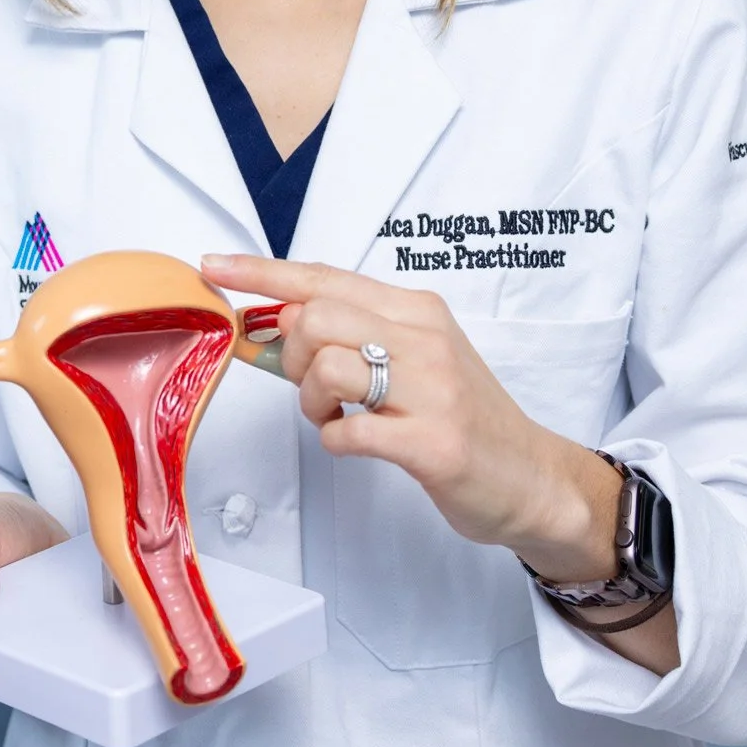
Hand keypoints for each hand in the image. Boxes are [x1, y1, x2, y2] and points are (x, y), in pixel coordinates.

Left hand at [200, 254, 620, 584]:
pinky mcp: (434, 443)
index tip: (213, 267)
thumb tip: (273, 324)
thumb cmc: (463, 417)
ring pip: (326, 368)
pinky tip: (357, 443)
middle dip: (292, 358)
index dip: (261, 271)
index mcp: (416, 310)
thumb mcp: (412, 360)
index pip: (325, 277)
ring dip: (312, 403)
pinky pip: (347, 431)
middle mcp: (425, 339)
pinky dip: (335, 439)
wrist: (533, 479)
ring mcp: (433, 389)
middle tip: (315, 388)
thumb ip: (350, 337)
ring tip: (338, 417)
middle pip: (314, 319)